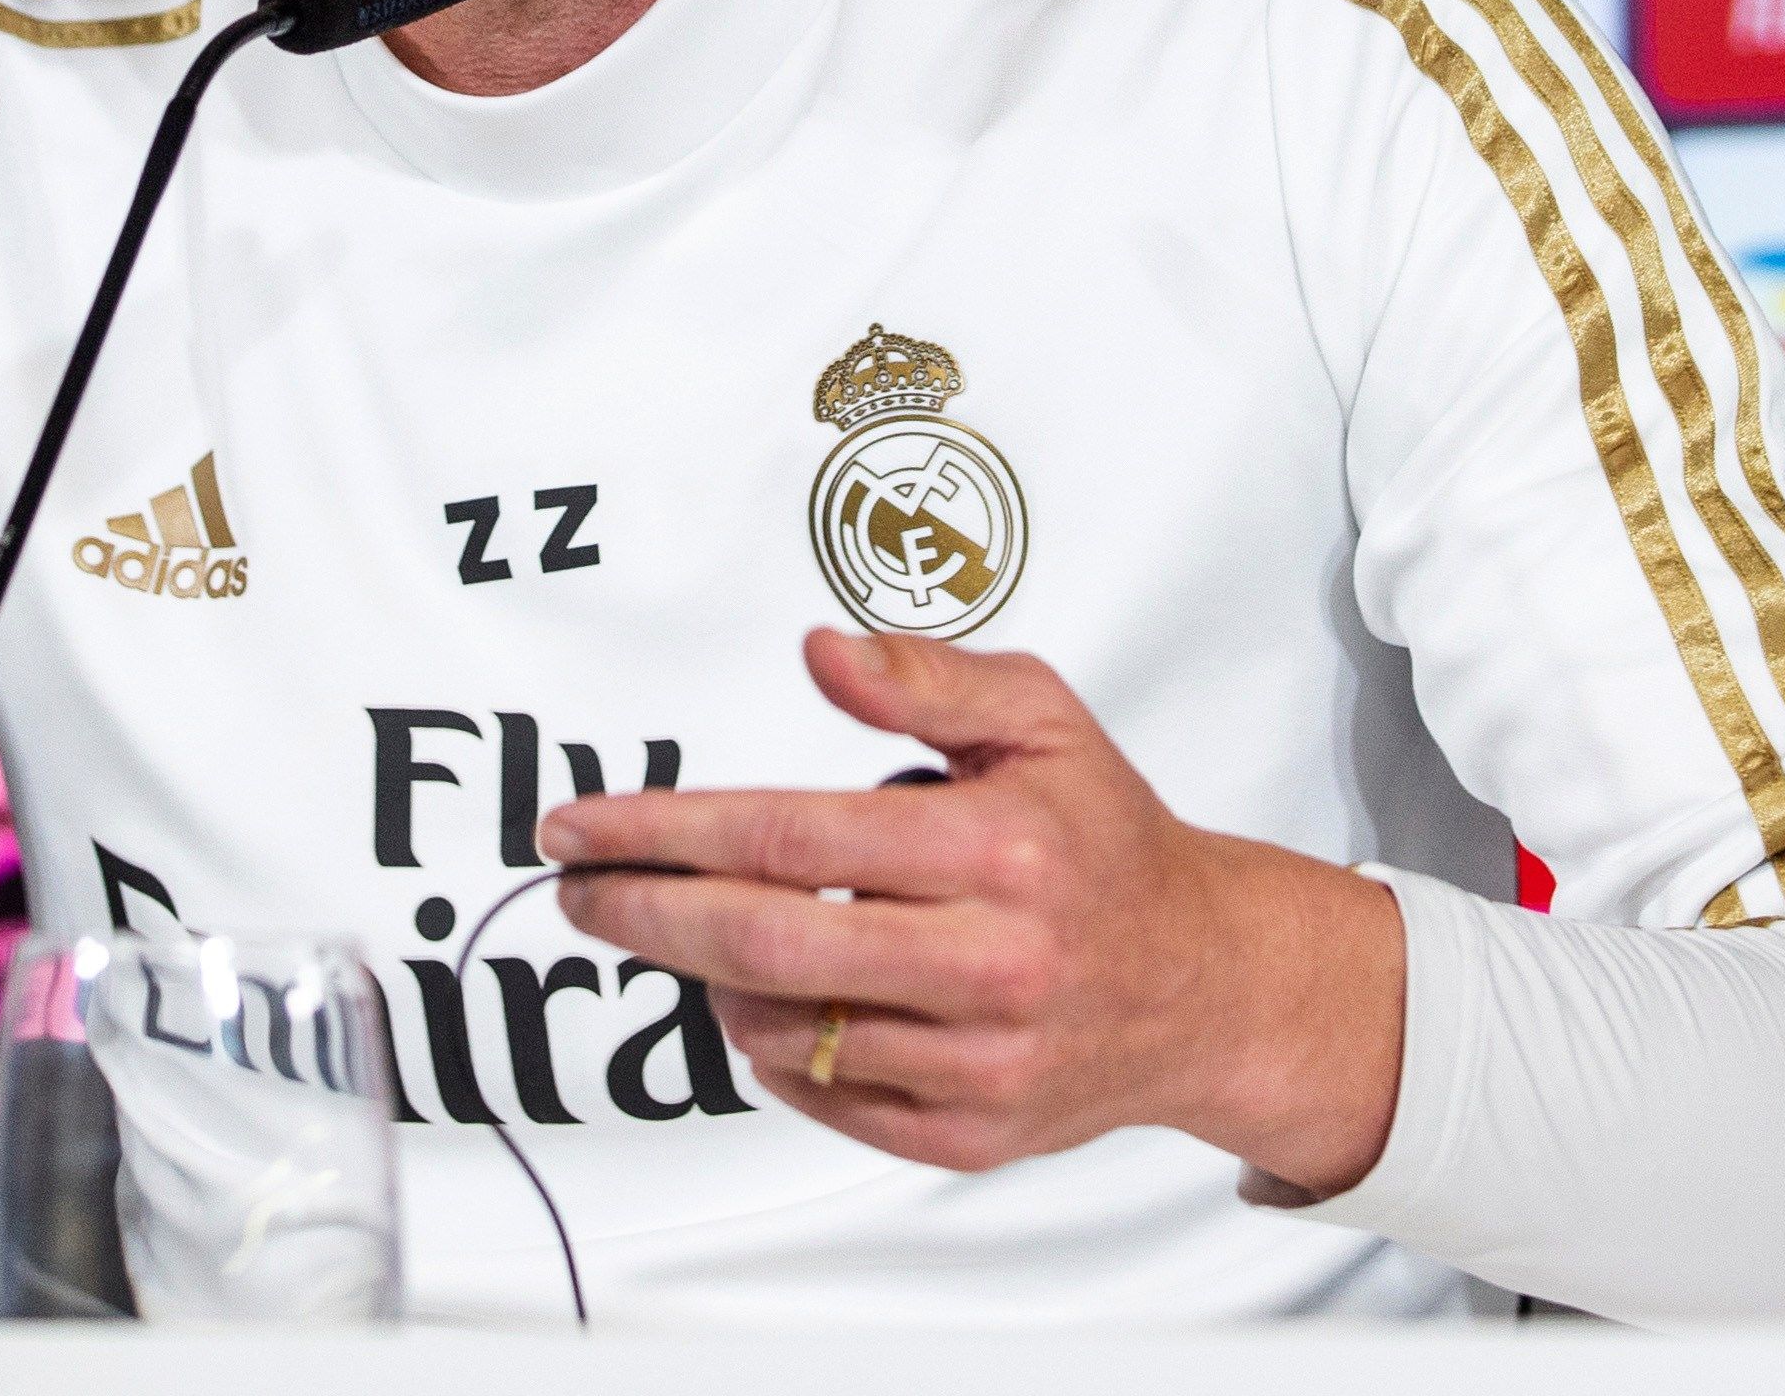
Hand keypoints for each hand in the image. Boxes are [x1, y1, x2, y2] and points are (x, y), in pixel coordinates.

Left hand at [540, 628, 1403, 1193]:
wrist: (1205, 986)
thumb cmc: (1106, 843)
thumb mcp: (1040, 719)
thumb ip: (926, 677)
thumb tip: (821, 652)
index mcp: (996, 849)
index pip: (786, 837)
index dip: (662, 830)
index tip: (583, 825)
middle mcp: (989, 963)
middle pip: (761, 942)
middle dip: (643, 912)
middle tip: (578, 891)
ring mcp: (979, 1062)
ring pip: (781, 1027)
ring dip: (710, 978)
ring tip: (701, 931)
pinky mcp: (969, 1134)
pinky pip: (822, 1095)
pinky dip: (776, 1045)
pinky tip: (779, 998)